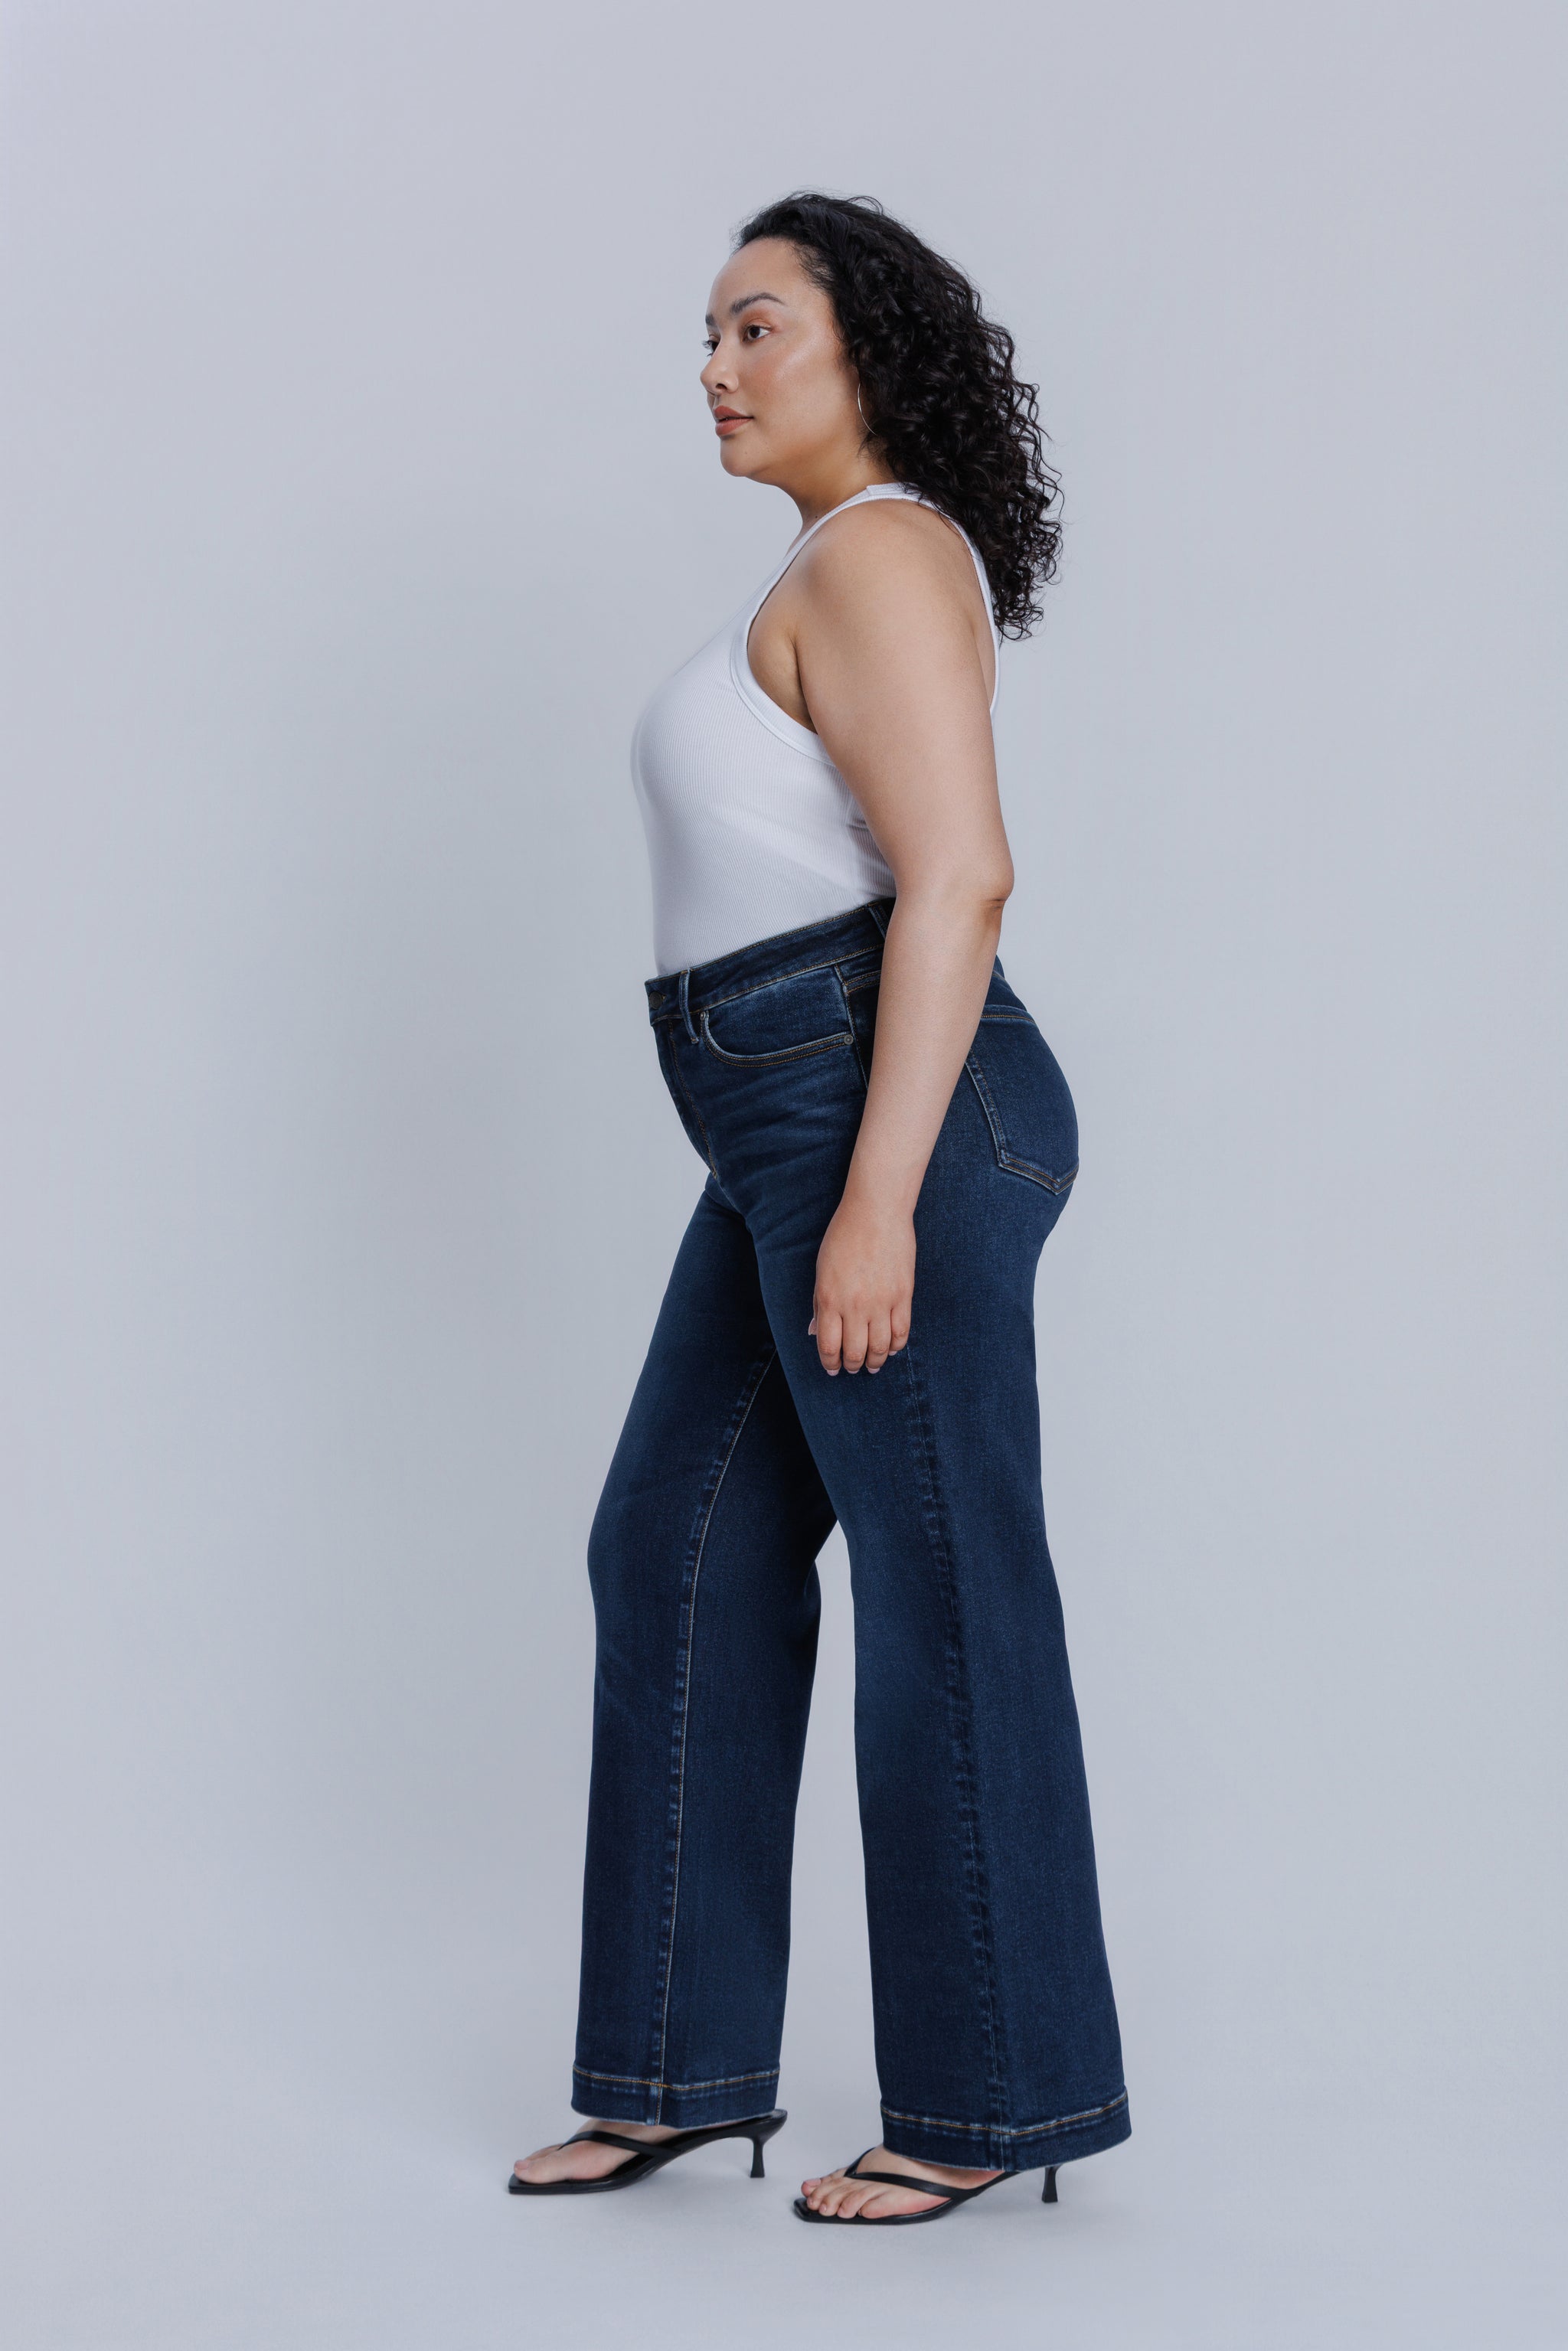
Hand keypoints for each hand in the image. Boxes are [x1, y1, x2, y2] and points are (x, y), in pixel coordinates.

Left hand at [808, 1193, 914, 1374]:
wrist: (876, 1212)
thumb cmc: (844, 1236)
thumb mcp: (822, 1270)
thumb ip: (820, 1304)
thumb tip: (816, 1332)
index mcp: (829, 1299)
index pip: (829, 1346)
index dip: (830, 1363)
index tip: (832, 1368)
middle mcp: (855, 1306)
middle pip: (855, 1352)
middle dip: (853, 1365)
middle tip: (853, 1368)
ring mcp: (881, 1302)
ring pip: (881, 1348)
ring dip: (876, 1361)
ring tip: (874, 1365)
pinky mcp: (903, 1296)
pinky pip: (902, 1331)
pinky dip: (897, 1345)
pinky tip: (893, 1349)